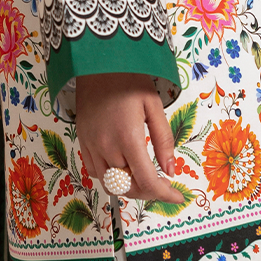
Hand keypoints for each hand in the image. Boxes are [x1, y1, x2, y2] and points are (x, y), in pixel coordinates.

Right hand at [74, 73, 183, 205]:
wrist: (98, 63)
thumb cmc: (129, 80)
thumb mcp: (154, 106)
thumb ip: (163, 141)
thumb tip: (170, 171)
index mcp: (128, 137)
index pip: (147, 180)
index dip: (164, 195)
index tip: (177, 197)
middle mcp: (107, 146)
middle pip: (129, 187)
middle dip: (149, 192)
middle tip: (164, 186)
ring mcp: (91, 146)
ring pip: (111, 184)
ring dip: (130, 187)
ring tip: (145, 177)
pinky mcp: (82, 142)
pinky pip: (96, 172)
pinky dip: (112, 178)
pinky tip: (124, 168)